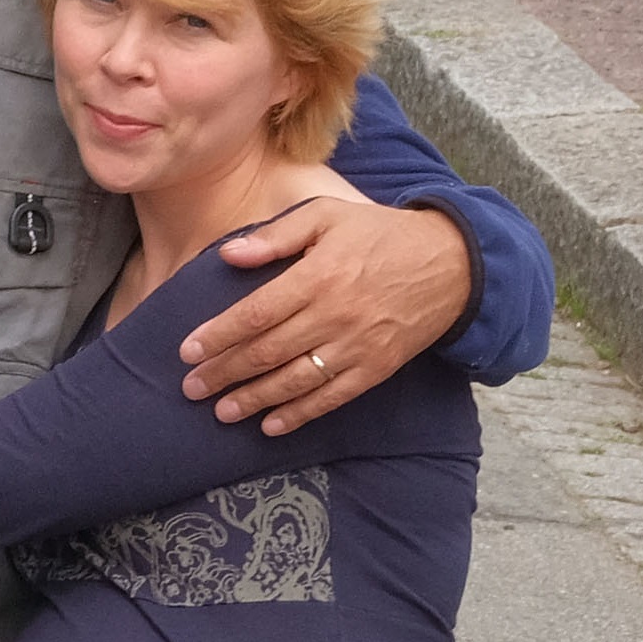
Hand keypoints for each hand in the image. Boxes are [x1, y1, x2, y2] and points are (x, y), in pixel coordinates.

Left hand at [183, 185, 469, 432]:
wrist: (455, 263)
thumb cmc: (382, 234)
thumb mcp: (328, 215)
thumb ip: (277, 234)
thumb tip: (228, 254)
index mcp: (318, 276)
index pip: (256, 314)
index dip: (219, 336)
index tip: (187, 352)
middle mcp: (336, 315)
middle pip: (268, 352)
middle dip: (224, 373)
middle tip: (191, 389)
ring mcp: (358, 345)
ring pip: (296, 380)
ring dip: (254, 399)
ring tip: (221, 412)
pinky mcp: (378, 367)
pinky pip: (333, 396)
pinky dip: (300, 414)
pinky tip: (271, 425)